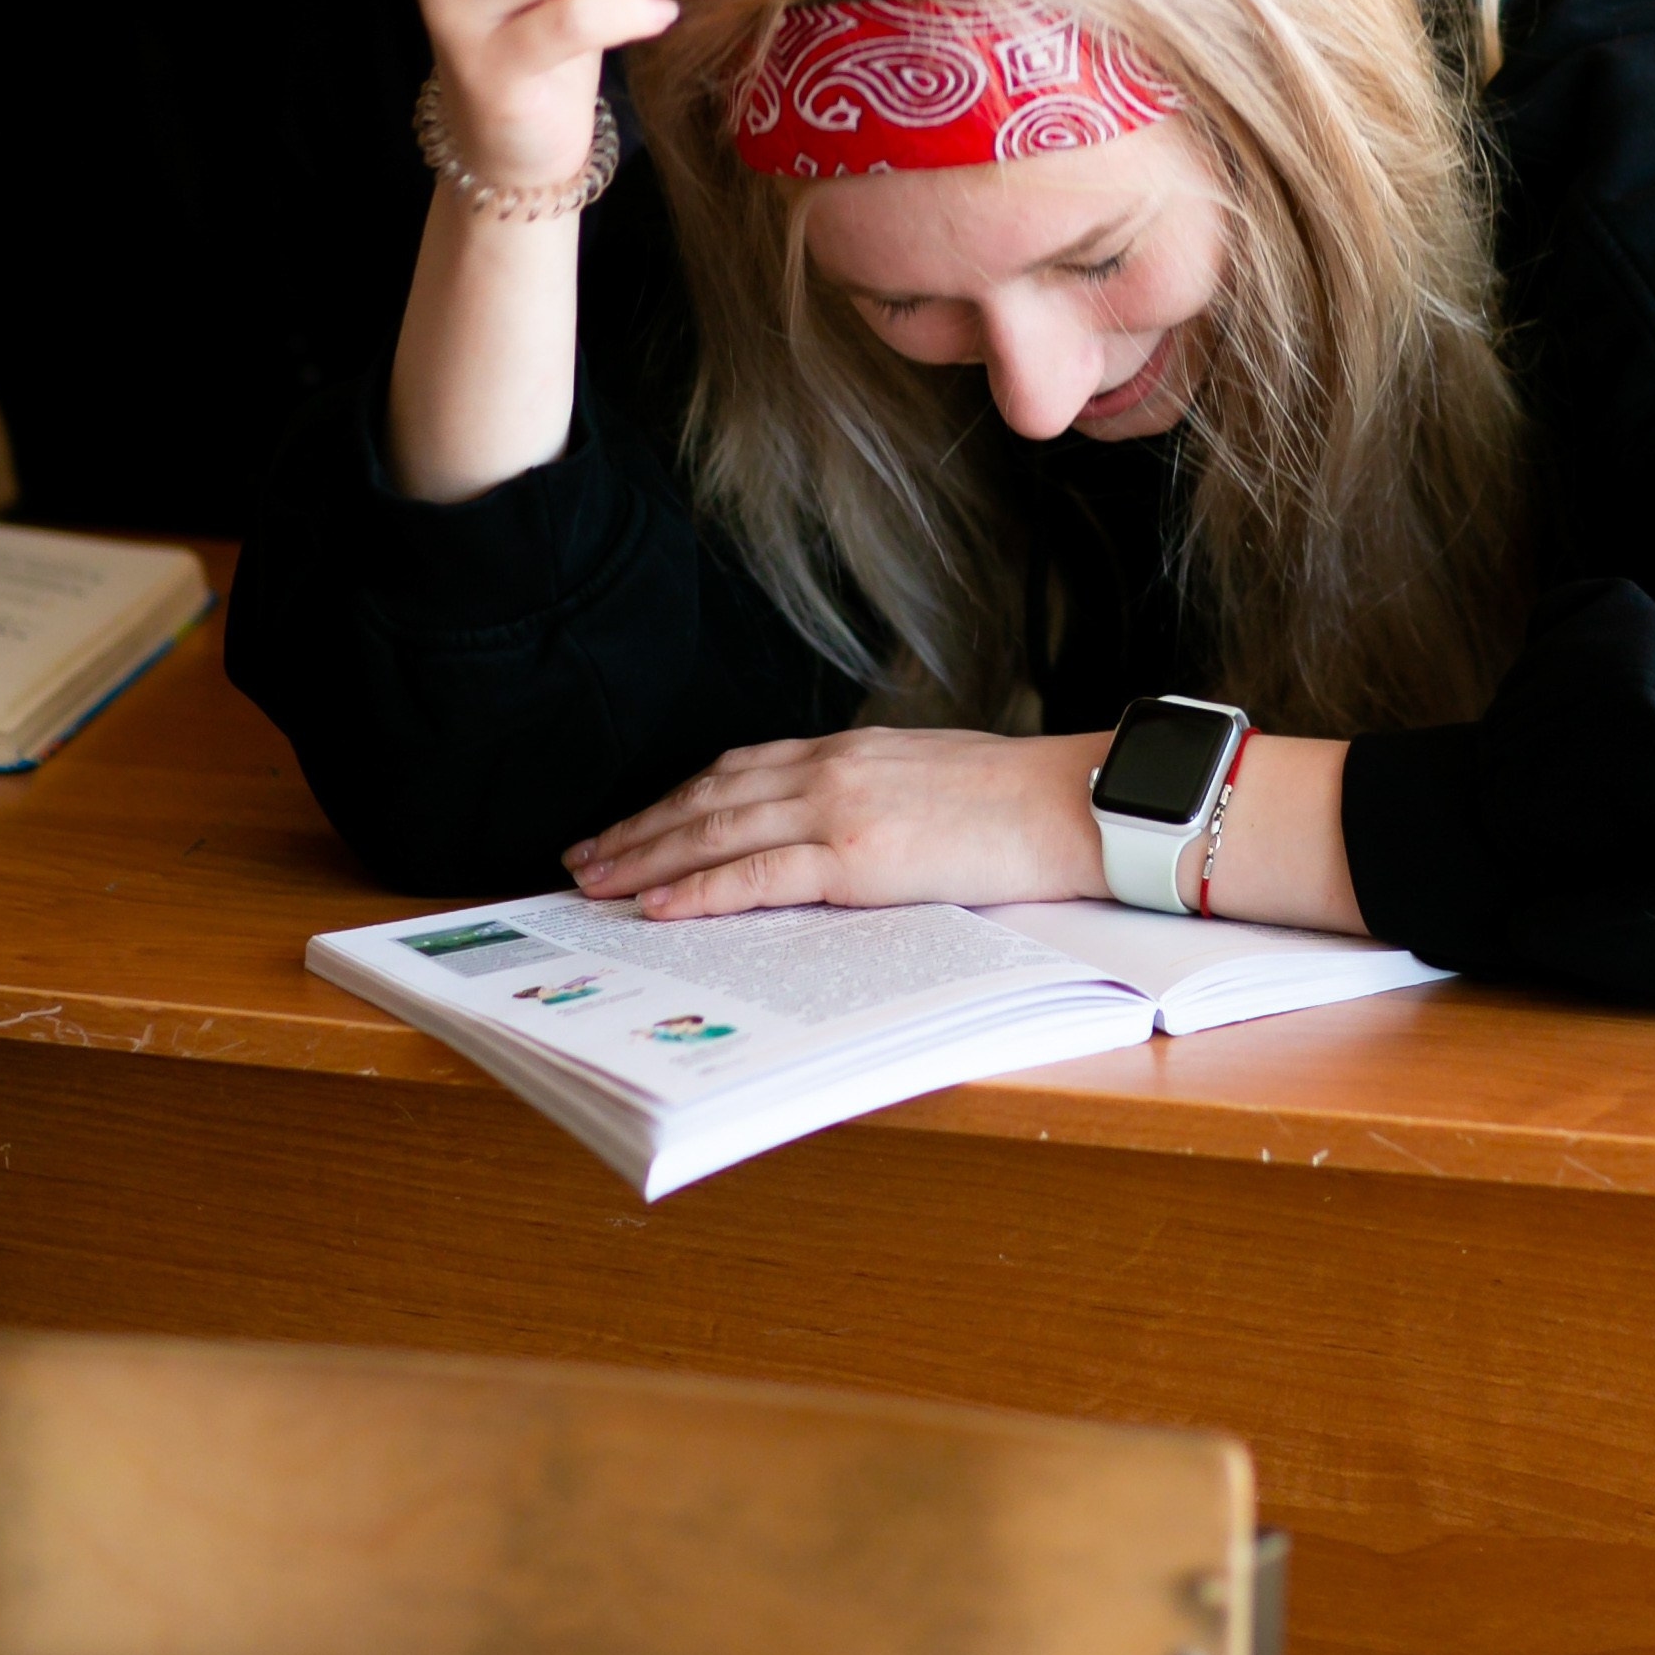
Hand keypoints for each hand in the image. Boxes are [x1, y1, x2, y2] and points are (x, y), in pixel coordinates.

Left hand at [564, 725, 1109, 917]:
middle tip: (584, 857)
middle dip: (640, 830)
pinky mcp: (857, 856)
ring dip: (648, 859)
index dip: (675, 798)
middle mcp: (831, 768)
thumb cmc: (1015, 800)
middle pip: (708, 796)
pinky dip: (702, 890)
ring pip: (716, 831)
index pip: (737, 770)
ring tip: (598, 884)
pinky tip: (661, 904)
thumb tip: (830, 832)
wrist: (1071, 802)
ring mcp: (840, 809)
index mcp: (848, 750)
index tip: (633, 822)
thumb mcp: (925, 778)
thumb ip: (868, 795)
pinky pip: (760, 874)